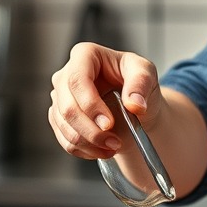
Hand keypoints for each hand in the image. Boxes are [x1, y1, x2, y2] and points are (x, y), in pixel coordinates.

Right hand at [48, 41, 162, 160]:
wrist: (134, 105)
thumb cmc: (137, 83)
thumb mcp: (147, 74)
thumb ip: (141, 84)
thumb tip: (135, 104)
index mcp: (85, 55)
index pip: (78, 80)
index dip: (91, 105)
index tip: (109, 124)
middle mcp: (66, 74)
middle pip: (68, 107)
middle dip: (91, 130)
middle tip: (115, 142)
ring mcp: (60, 97)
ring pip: (64, 126)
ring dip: (89, 143)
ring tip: (113, 147)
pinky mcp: (59, 118)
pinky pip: (64, 139)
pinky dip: (83, 150)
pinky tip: (102, 151)